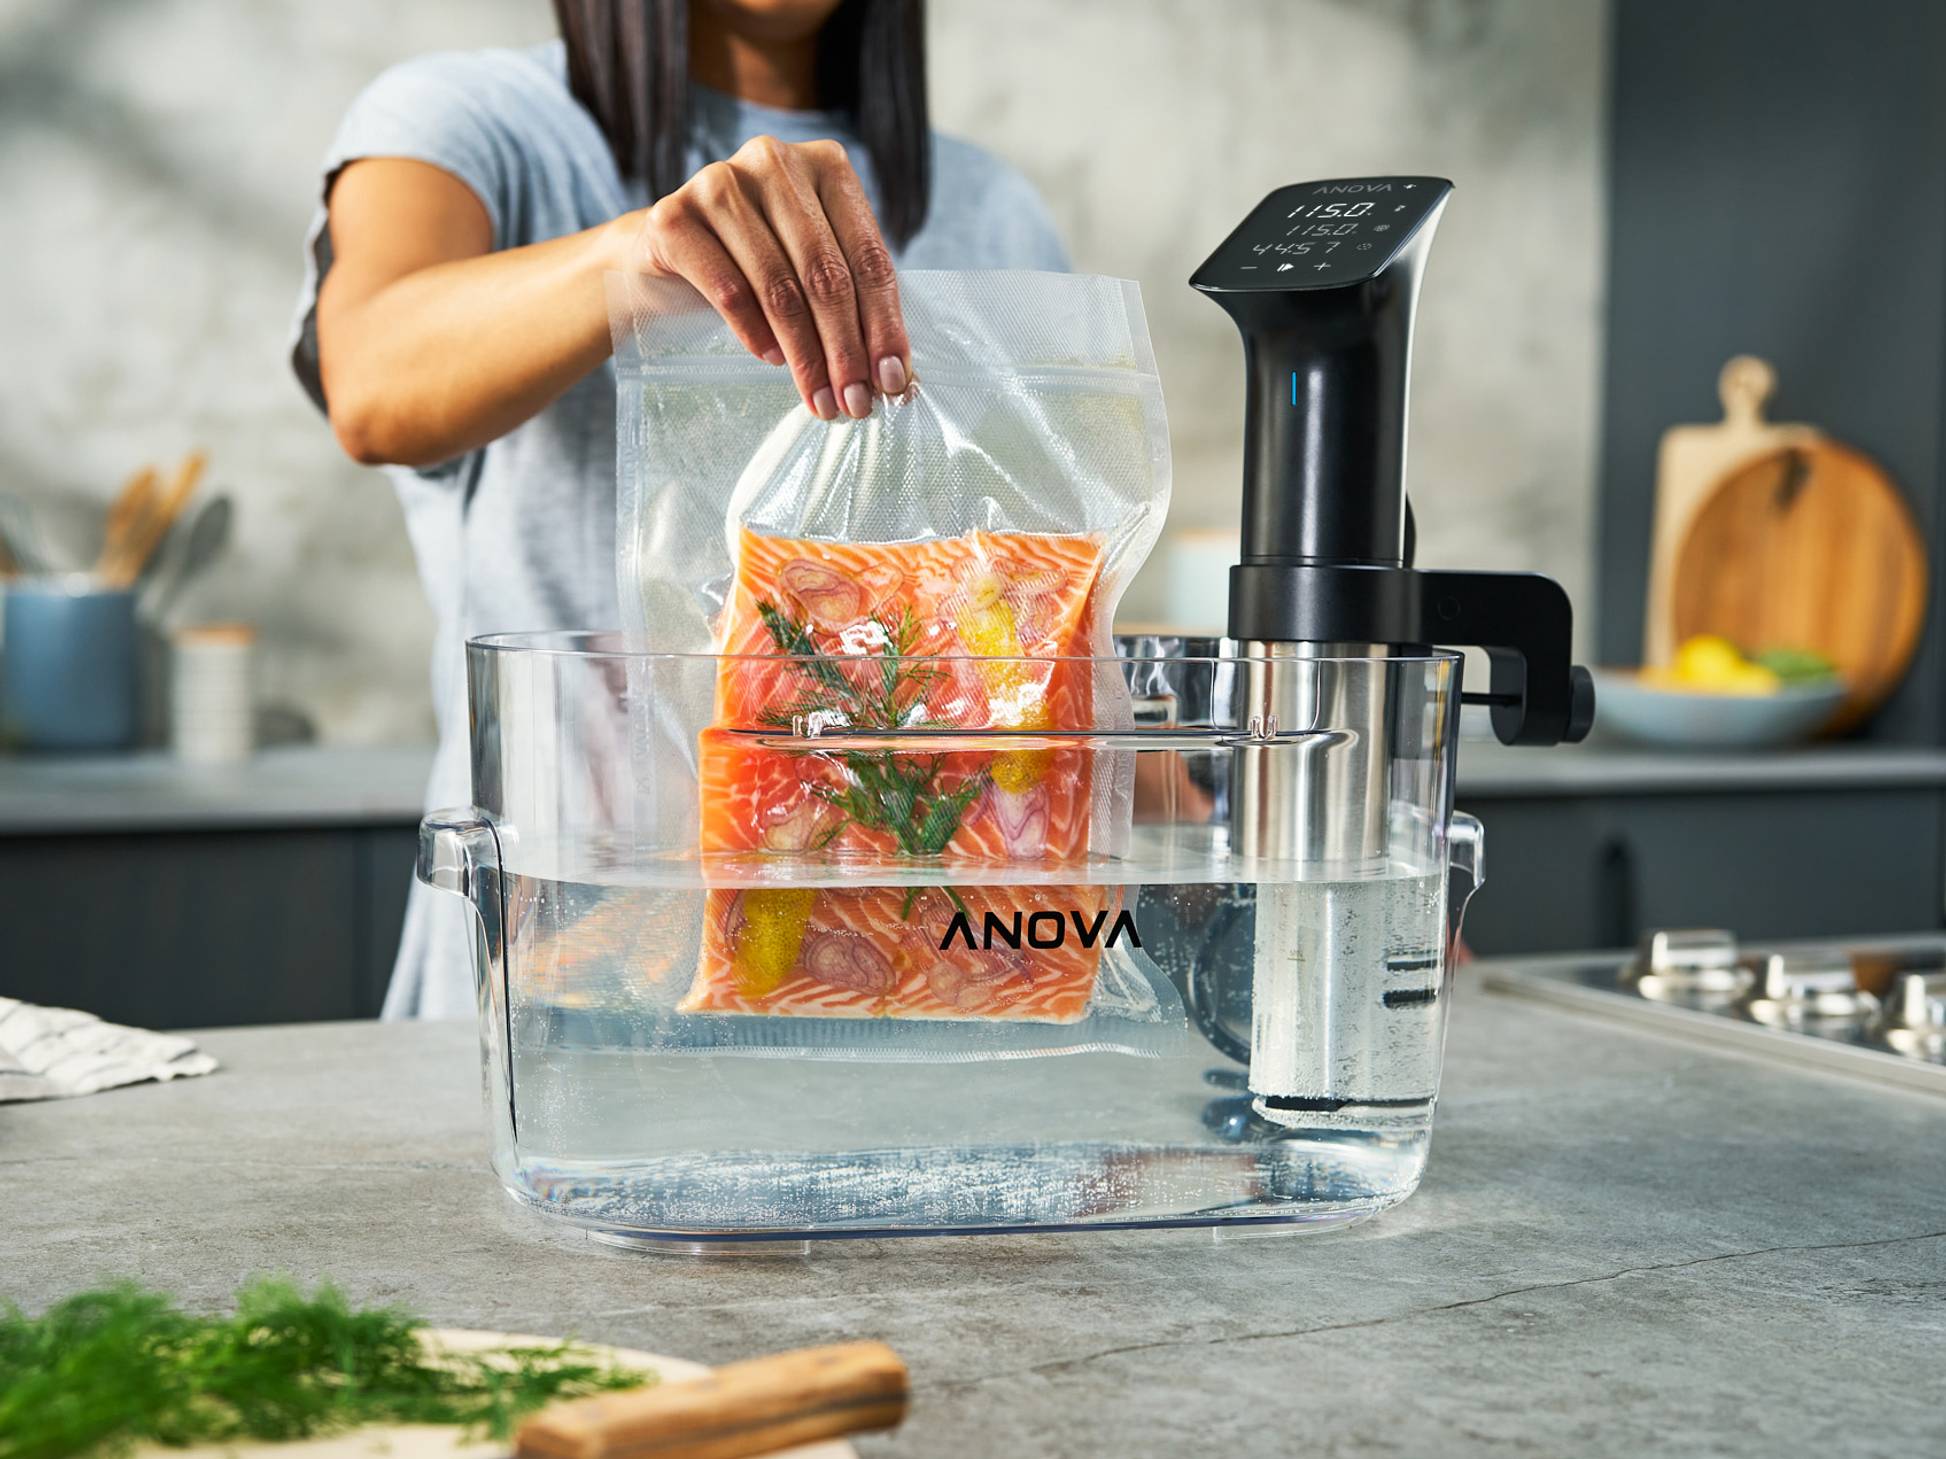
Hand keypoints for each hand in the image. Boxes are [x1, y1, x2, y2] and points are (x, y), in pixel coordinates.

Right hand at [633, 135, 910, 419]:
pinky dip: (755, 333)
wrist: (665, 254)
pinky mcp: (673, 217)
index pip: (869, 256)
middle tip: (856, 403)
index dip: (885, 325)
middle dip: (846, 349)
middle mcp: (774, 161)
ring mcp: (719, 183)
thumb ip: (853, 303)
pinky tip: (772, 360)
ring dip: (805, 354)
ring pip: (779, 287)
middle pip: (826, 274)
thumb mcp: (811, 268)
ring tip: (819, 397)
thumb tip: (895, 375)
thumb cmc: (753, 262)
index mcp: (826, 164)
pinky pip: (727, 288)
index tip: (892, 380)